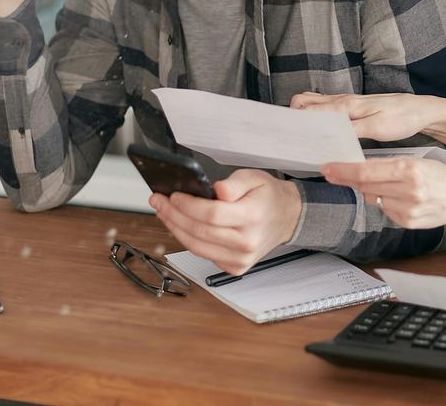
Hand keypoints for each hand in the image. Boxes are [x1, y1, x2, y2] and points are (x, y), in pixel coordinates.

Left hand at [149, 169, 302, 274]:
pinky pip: (204, 256)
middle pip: (199, 232)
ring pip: (197, 247)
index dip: (187, 206)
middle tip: (159, 202)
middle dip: (173, 215)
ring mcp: (241, 258)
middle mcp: (247, 241)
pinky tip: (181, 227)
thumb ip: (234, 183)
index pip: (212, 214)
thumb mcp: (254, 178)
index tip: (173, 196)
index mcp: (253, 216)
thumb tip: (217, 190)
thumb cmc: (268, 197)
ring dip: (175, 230)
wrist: (286, 218)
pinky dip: (189, 242)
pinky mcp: (236, 267)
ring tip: (164, 214)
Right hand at [289, 92, 445, 141]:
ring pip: (314, 103)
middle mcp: (343, 100)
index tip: (287, 135)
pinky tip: (319, 130)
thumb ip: (351, 130)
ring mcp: (347, 102)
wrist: (422, 111)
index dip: (295, 121)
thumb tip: (326, 136)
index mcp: (346, 106)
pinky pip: (326, 107)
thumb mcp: (378, 128)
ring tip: (300, 135)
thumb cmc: (402, 118)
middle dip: (293, 116)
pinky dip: (316, 115)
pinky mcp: (353, 106)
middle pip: (304, 102)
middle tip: (291, 137)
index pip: (309, 109)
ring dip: (303, 115)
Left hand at [320, 157, 445, 229]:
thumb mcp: (416, 162)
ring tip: (385, 184)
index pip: (366, 171)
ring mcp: (406, 209)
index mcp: (409, 169)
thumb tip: (359, 170)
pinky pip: (384, 210)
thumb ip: (388, 166)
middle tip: (331, 172)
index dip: (343, 170)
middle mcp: (407, 190)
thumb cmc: (439, 176)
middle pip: (364, 186)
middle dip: (346, 179)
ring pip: (372, 198)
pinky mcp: (406, 222)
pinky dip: (384, 202)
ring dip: (369, 191)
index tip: (327, 168)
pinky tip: (398, 198)